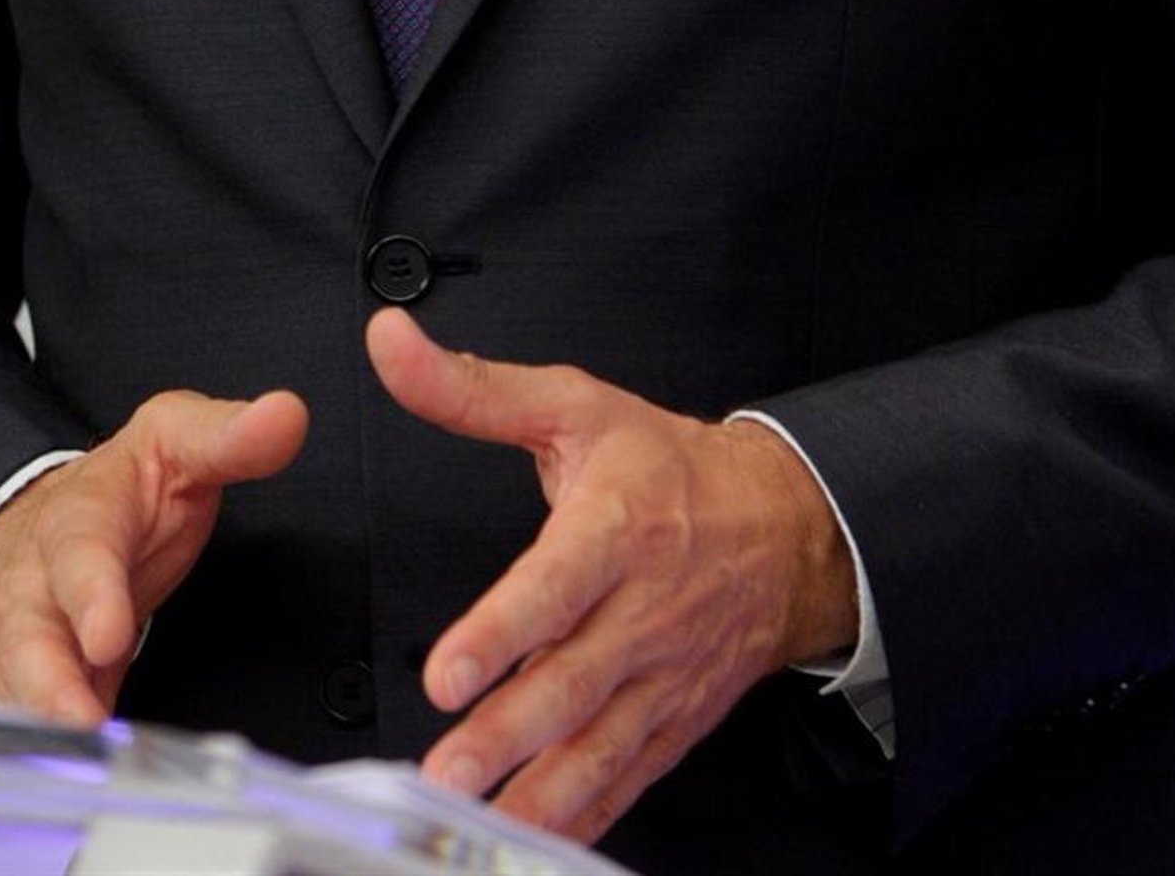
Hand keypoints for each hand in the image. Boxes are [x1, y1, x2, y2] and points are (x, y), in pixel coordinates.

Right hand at [0, 384, 307, 724]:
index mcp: (81, 518)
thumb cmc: (119, 493)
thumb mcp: (175, 443)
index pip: (80, 553)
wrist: (51, 524)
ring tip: (84, 756)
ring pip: (21, 689)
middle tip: (80, 721)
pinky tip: (85, 774)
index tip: (109, 632)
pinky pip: (34, 724)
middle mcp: (42, 584)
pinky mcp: (38, 689)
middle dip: (48, 682)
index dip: (91, 596)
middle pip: (30, 636)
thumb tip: (284, 417)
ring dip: (48, 725)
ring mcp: (31, 641)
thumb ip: (228, 437)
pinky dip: (53, 751)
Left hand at [366, 308, 855, 844]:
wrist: (780, 526)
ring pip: (596, 746)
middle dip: (507, 735)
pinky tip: (534, 838)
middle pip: (570, 684)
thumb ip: (472, 389)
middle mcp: (640, 612)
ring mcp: (659, 677)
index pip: (555, 587)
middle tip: (446, 771)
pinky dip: (582, 816)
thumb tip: (393, 348)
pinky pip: (623, 780)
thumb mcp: (575, 405)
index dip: (502, 632)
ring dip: (536, 791)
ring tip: (475, 822)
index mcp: (616, 529)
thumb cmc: (669, 468)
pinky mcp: (669, 723)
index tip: (449, 671)